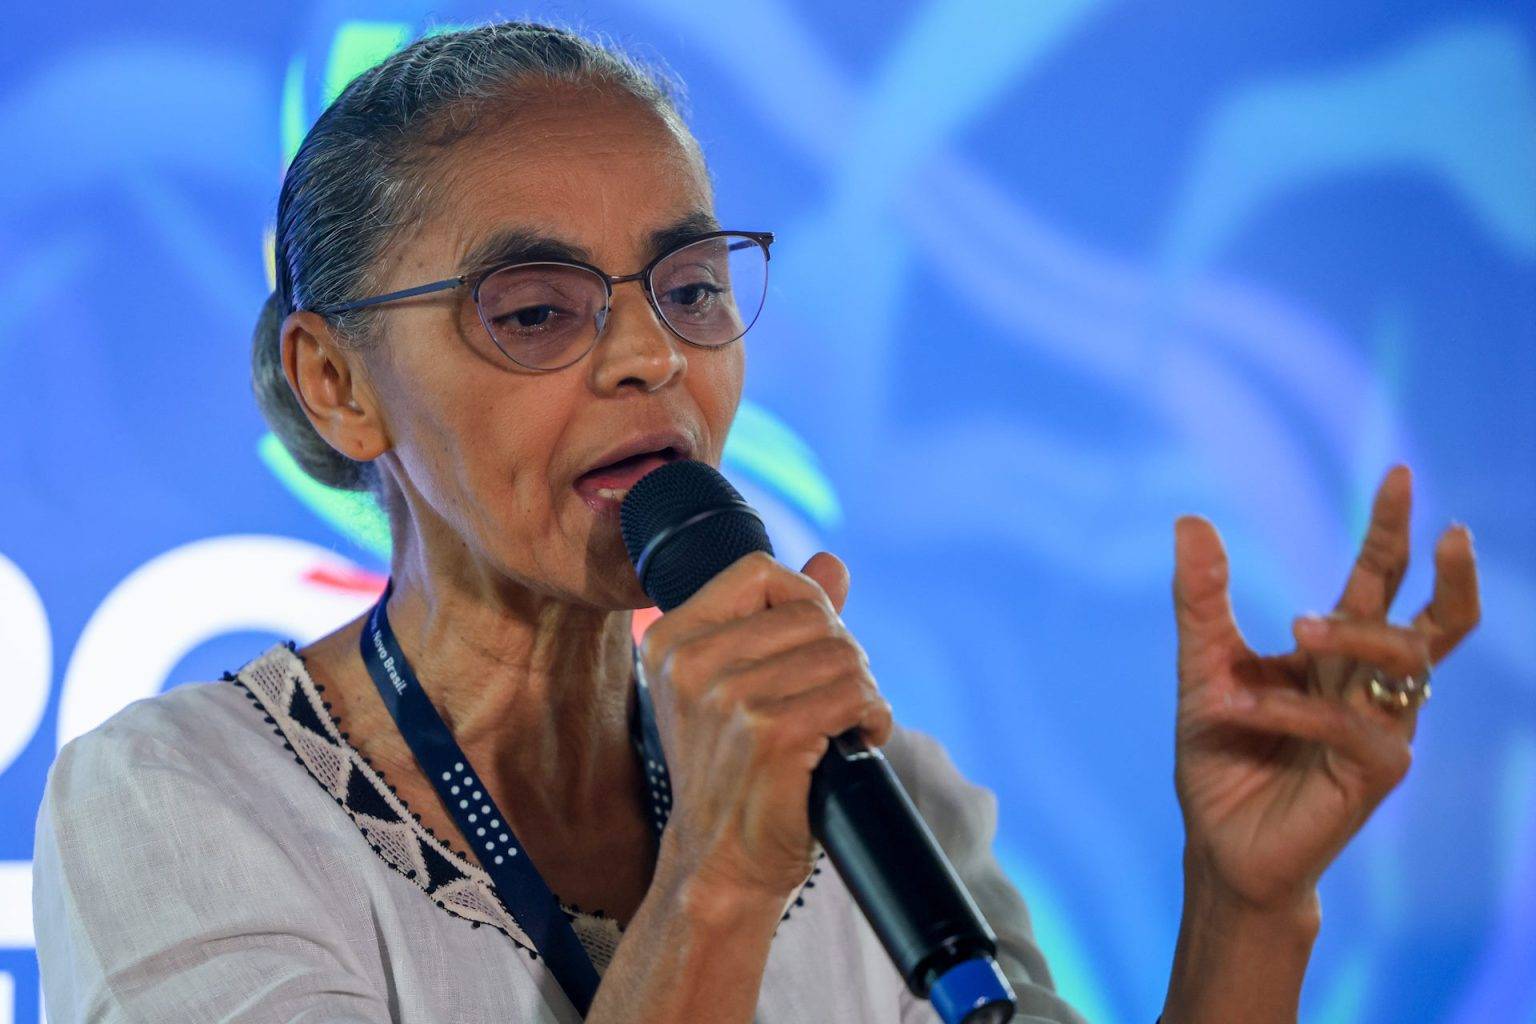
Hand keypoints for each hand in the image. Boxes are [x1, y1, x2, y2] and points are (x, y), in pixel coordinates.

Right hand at [637, 550, 892, 901]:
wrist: (718, 864)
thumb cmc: (732, 774)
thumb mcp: (735, 687)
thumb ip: (779, 619)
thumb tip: (833, 563)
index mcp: (671, 640)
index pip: (758, 571)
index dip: (805, 600)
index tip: (813, 646)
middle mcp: (691, 663)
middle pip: (811, 613)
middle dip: (841, 653)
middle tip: (834, 699)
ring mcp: (728, 699)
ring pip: (841, 654)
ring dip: (860, 691)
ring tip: (842, 725)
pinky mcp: (770, 735)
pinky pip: (854, 695)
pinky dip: (872, 718)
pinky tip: (855, 742)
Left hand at [1171, 465, 1479, 911]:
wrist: (1216, 844)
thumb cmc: (1221, 757)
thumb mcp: (1202, 668)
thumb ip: (1202, 600)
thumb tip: (1189, 518)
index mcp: (1335, 655)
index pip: (1377, 583)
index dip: (1391, 531)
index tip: (1397, 474)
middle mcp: (1368, 686)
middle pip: (1430, 619)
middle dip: (1446, 571)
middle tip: (1445, 527)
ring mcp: (1380, 730)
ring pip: (1403, 659)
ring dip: (1349, 635)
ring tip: (1295, 628)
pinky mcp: (1374, 774)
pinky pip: (1357, 724)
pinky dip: (1300, 708)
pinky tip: (1250, 708)